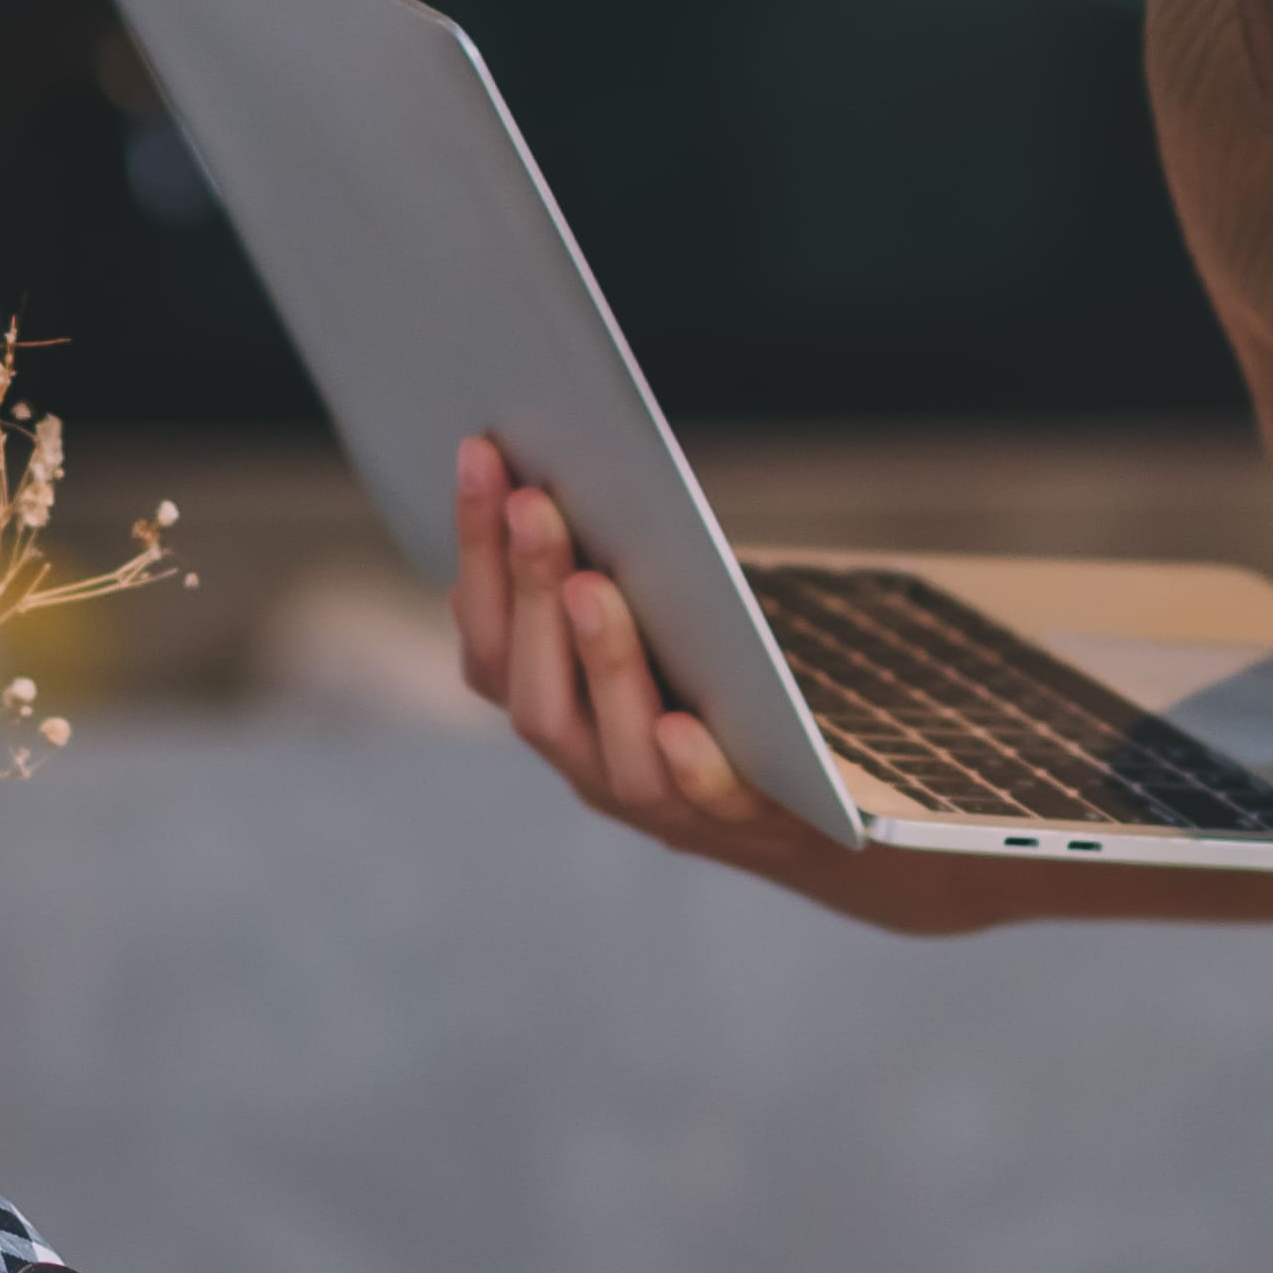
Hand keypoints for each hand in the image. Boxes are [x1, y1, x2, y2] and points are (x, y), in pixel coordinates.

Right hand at [447, 435, 809, 858]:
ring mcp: (652, 799)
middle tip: (533, 502)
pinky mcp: (732, 818)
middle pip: (533, 691)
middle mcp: (582, 760)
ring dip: (597, 661)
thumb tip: (535, 483)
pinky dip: (687, 765)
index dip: (476, 550)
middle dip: (528, 591)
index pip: (488, 636)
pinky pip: (703, 800)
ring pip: (607, 746)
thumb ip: (589, 579)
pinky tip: (682, 725)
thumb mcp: (643, 631)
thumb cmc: (706, 686)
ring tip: (593, 586)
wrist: (796, 802)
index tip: (481, 454)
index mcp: (547, 706)